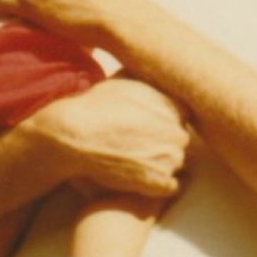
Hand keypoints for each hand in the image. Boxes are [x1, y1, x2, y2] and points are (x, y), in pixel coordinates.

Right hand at [28, 78, 190, 196]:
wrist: (74, 136)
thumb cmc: (95, 106)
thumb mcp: (124, 80)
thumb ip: (146, 79)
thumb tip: (153, 70)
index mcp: (175, 106)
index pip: (181, 116)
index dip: (163, 121)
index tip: (148, 126)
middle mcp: (179, 132)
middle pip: (179, 140)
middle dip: (164, 142)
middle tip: (139, 144)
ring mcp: (171, 160)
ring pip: (176, 162)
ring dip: (161, 162)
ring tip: (135, 160)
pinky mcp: (160, 183)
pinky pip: (171, 186)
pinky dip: (159, 184)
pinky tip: (141, 177)